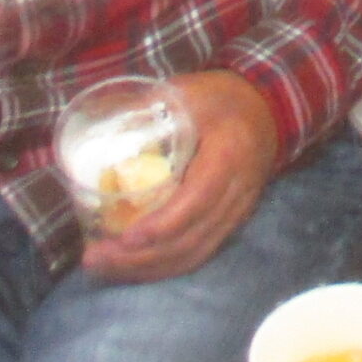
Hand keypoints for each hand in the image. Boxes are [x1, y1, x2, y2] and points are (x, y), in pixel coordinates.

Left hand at [81, 70, 281, 283]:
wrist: (266, 109)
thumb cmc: (222, 99)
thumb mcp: (188, 93)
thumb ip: (148, 110)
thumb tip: (100, 134)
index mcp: (228, 155)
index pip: (197, 200)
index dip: (161, 224)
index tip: (124, 237)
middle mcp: (237, 192)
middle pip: (191, 239)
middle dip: (141, 256)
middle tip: (96, 257)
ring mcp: (237, 212)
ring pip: (194, 254)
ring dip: (148, 268)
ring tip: (105, 267)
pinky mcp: (230, 223)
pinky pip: (198, 253)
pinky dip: (164, 267)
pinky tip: (133, 266)